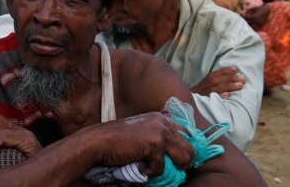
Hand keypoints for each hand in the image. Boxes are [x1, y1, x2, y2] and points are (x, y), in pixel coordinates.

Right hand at [78, 112, 192, 176]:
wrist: (99, 141)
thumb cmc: (116, 138)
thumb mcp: (140, 128)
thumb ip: (155, 130)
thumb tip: (170, 137)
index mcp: (160, 117)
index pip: (186, 132)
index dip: (185, 147)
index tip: (179, 158)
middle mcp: (163, 122)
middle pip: (190, 146)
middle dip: (185, 161)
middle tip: (175, 169)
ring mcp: (160, 133)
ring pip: (185, 157)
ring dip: (175, 168)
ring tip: (160, 170)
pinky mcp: (155, 145)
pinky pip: (162, 167)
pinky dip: (151, 172)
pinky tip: (141, 168)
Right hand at [191, 67, 244, 97]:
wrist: (187, 101)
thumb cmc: (201, 93)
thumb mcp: (206, 85)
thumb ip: (216, 81)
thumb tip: (231, 77)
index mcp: (206, 80)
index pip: (216, 74)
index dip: (225, 71)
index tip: (235, 69)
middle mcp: (205, 85)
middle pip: (218, 80)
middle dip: (230, 78)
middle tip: (242, 79)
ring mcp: (204, 93)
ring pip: (217, 88)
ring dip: (228, 86)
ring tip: (240, 86)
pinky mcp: (204, 101)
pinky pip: (212, 98)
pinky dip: (219, 96)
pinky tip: (227, 95)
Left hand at [242, 5, 270, 30]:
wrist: (268, 9)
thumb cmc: (260, 8)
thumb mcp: (253, 9)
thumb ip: (247, 12)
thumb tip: (241, 15)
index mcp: (255, 17)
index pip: (246, 18)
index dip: (242, 17)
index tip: (240, 15)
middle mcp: (257, 21)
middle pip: (248, 23)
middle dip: (244, 21)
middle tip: (240, 20)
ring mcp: (260, 24)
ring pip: (251, 27)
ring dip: (247, 25)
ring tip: (244, 23)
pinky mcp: (261, 25)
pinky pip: (255, 27)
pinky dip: (252, 26)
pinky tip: (249, 25)